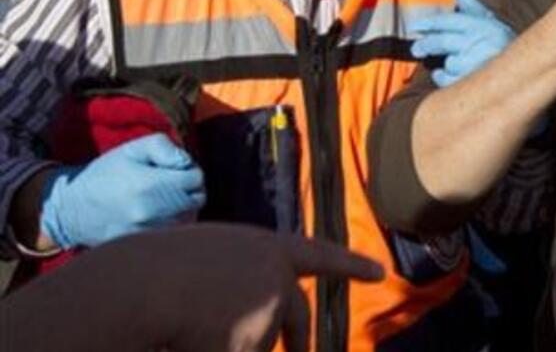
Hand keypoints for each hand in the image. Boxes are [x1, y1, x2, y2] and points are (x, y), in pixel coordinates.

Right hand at [0, 223, 383, 351]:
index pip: (320, 256)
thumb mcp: (210, 258)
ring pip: (255, 344)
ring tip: (189, 328)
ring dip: (223, 342)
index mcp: (267, 248)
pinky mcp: (256, 344)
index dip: (350, 264)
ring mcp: (271, 312)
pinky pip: (240, 350)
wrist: (141, 287)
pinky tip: (191, 340)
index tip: (380, 273)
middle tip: (301, 349)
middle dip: (298, 338)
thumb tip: (246, 310)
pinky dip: (216, 347)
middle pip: (297, 316)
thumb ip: (241, 278)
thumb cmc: (158, 268)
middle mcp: (279, 279)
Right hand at [39, 133, 205, 248]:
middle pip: (197, 199)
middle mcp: (151, 212)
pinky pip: (175, 233)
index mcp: (149, 185)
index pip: (195, 178)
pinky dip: (175, 221)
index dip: (189, 170)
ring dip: (184, 205)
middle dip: (190, 188)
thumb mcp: (132, 149)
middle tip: (173, 182)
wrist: (72, 209)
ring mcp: (148, 231)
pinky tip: (160, 212)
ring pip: (189, 217)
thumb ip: (164, 147)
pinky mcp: (144, 244)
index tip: (176, 169)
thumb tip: (186, 162)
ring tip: (164, 197)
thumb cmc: (105, 174)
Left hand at [410, 0, 514, 86]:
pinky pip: (450, 81)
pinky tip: (445, 76)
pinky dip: (444, 78)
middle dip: (426, 44)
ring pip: (449, 63)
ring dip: (444, 65)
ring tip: (447, 65)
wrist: (530, 71)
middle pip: (443, 42)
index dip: (430, 23)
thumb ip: (474, 9)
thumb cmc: (508, 46)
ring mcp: (477, 64)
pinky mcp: (476, 82)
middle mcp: (479, 42)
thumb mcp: (494, 23)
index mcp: (483, 25)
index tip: (416, 26)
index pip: (450, 21)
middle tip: (416, 49)